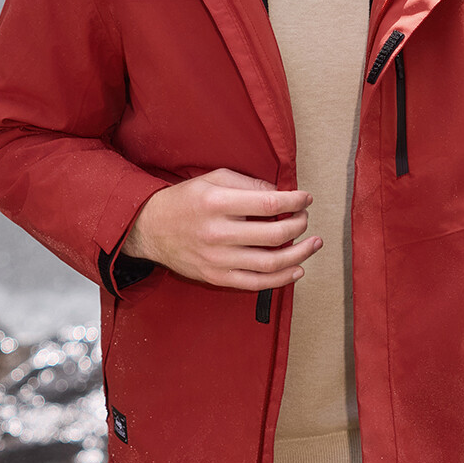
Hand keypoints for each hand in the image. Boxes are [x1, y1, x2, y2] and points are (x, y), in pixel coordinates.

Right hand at [121, 168, 321, 290]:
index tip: (306, 198)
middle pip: (273, 234)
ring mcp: (217, 259)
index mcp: (217, 203)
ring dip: (299, 254)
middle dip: (299, 225)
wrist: (150, 229)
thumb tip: (281, 193)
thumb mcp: (213, 179)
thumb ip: (248, 184)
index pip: (268, 204)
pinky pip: (256, 283)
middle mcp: (217, 233)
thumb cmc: (186, 200)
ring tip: (313, 244)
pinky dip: (281, 279)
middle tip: (306, 218)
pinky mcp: (216, 277)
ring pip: (270, 263)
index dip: (294, 201)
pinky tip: (297, 269)